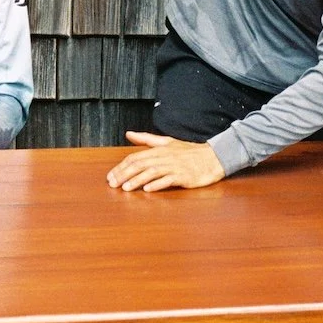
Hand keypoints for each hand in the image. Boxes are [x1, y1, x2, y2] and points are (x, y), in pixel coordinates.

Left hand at [106, 132, 224, 192]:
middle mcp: (164, 156)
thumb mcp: (166, 142)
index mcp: (159, 149)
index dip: (121, 166)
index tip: (110, 176)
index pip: (135, 157)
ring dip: (137, 180)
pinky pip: (168, 180)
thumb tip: (128, 134)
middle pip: (140, 164)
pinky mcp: (184, 176)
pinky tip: (148, 189)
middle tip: (112, 184)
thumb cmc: (188, 151)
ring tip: (125, 189)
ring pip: (151, 172)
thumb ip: (146, 139)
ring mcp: (174, 166)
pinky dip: (157, 184)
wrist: (212, 157)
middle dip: (124, 174)